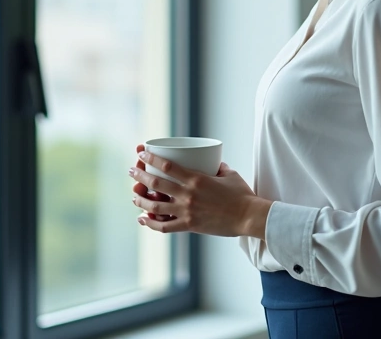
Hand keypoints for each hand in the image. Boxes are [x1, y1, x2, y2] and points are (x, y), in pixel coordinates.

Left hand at [129, 145, 270, 237]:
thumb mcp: (229, 174)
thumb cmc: (241, 194)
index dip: (151, 159)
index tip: (141, 154)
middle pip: (155, 184)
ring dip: (140, 200)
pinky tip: (142, 219)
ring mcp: (186, 211)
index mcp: (196, 178)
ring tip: (134, 196)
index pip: (167, 165)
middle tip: (132, 171)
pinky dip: (150, 224)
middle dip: (139, 176)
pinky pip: (164, 227)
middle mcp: (187, 194)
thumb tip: (212, 163)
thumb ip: (217, 168)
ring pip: (154, 206)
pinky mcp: (189, 225)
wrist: (248, 217)